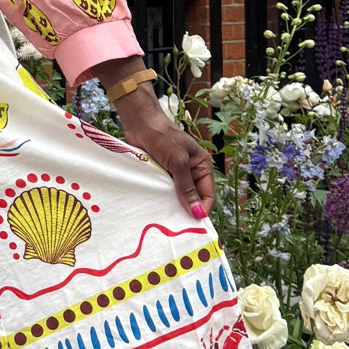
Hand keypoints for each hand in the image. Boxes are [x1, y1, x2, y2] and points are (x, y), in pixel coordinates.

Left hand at [113, 89, 214, 218]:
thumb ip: (187, 188)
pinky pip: (164, 191)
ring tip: (166, 219)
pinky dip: (161, 199)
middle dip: (187, 209)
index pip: (207, 194)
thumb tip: (198, 212)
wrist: (141, 123)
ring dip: (173, 205)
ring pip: (178, 196)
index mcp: (202, 166)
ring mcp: (175, 173)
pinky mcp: (161, 174)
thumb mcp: (178, 163)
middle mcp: (191, 171)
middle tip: (177, 225)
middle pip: (193, 197)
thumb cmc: (163, 138)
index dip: (202, 209)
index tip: (193, 224)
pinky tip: (156, 209)